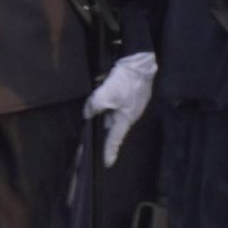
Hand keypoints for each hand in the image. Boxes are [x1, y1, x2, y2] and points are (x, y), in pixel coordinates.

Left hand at [85, 51, 157, 165]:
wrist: (140, 64)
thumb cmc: (125, 83)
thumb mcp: (105, 95)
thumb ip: (93, 106)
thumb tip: (87, 114)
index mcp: (126, 118)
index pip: (115, 139)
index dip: (110, 151)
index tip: (108, 163)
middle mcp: (129, 114)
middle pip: (113, 126)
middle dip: (104, 131)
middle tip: (93, 137)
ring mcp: (130, 105)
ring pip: (113, 114)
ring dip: (104, 116)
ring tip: (92, 117)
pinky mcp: (130, 95)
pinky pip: (115, 105)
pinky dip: (107, 105)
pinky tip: (100, 100)